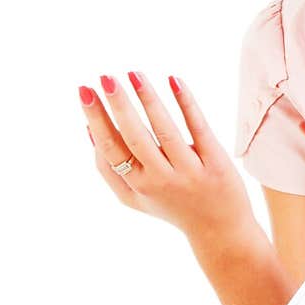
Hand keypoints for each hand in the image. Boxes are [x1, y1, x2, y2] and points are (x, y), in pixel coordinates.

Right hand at [79, 71, 255, 245]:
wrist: (219, 230)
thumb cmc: (170, 206)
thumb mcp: (134, 197)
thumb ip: (108, 169)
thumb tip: (88, 130)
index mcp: (137, 185)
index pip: (110, 148)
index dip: (96, 119)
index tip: (85, 91)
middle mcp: (161, 179)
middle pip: (134, 138)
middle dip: (118, 106)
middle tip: (105, 77)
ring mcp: (189, 171)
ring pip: (165, 130)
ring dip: (148, 100)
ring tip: (134, 74)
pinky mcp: (216, 162)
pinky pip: (198, 128)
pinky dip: (186, 103)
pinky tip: (174, 80)